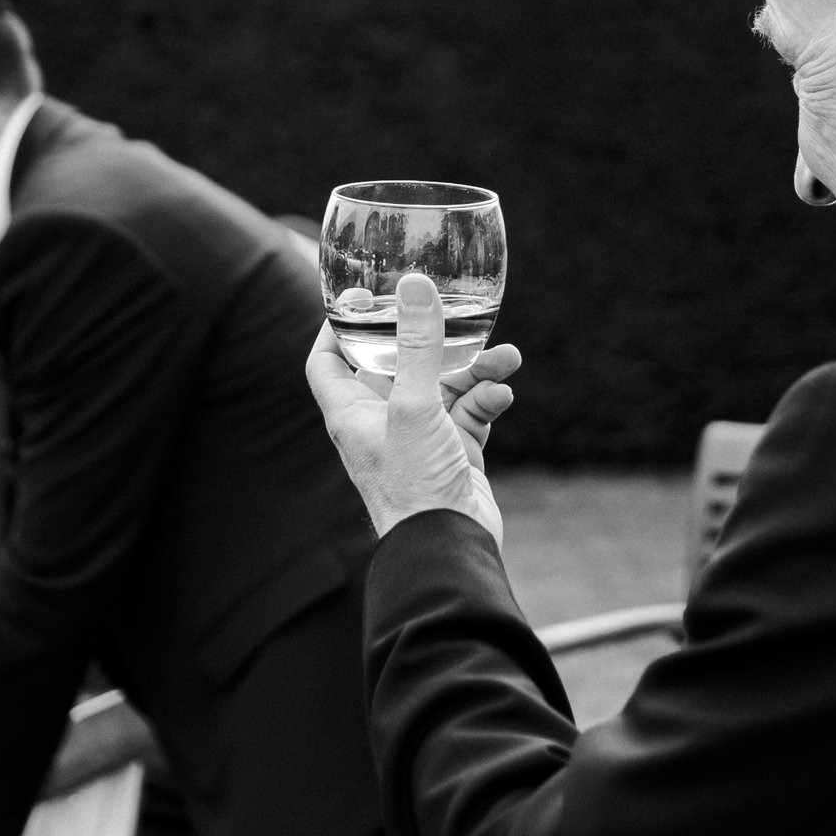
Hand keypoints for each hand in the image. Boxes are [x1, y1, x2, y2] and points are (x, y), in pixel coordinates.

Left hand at [305, 273, 519, 541]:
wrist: (451, 549)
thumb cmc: (415, 485)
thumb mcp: (414, 405)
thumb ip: (418, 345)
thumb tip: (415, 285)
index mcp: (352, 413)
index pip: (329, 361)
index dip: (337, 327)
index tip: (360, 297)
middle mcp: (382, 423)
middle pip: (400, 365)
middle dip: (434, 340)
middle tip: (454, 312)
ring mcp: (420, 438)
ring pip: (446, 386)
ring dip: (477, 368)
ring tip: (507, 357)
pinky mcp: (454, 454)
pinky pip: (472, 413)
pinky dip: (488, 399)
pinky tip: (502, 394)